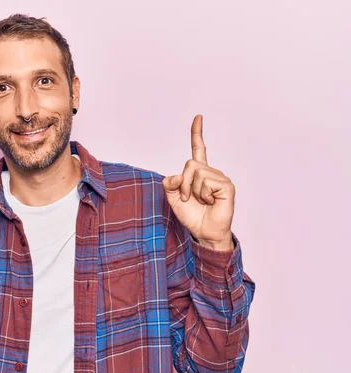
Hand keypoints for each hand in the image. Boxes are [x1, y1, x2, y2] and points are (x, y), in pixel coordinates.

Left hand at [162, 115, 234, 250]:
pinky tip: (211, 202)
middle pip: (190, 164)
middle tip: (187, 198)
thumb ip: (169, 183)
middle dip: (183, 183)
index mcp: (198, 172)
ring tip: (201, 201)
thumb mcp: (172, 198)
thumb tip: (178, 175)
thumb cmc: (192, 215)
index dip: (197, 133)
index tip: (198, 117)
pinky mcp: (227, 186)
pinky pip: (207, 182)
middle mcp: (211, 172)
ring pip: (197, 173)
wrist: (203, 232)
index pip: (199, 148)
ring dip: (193, 191)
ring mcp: (220, 178)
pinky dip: (203, 194)